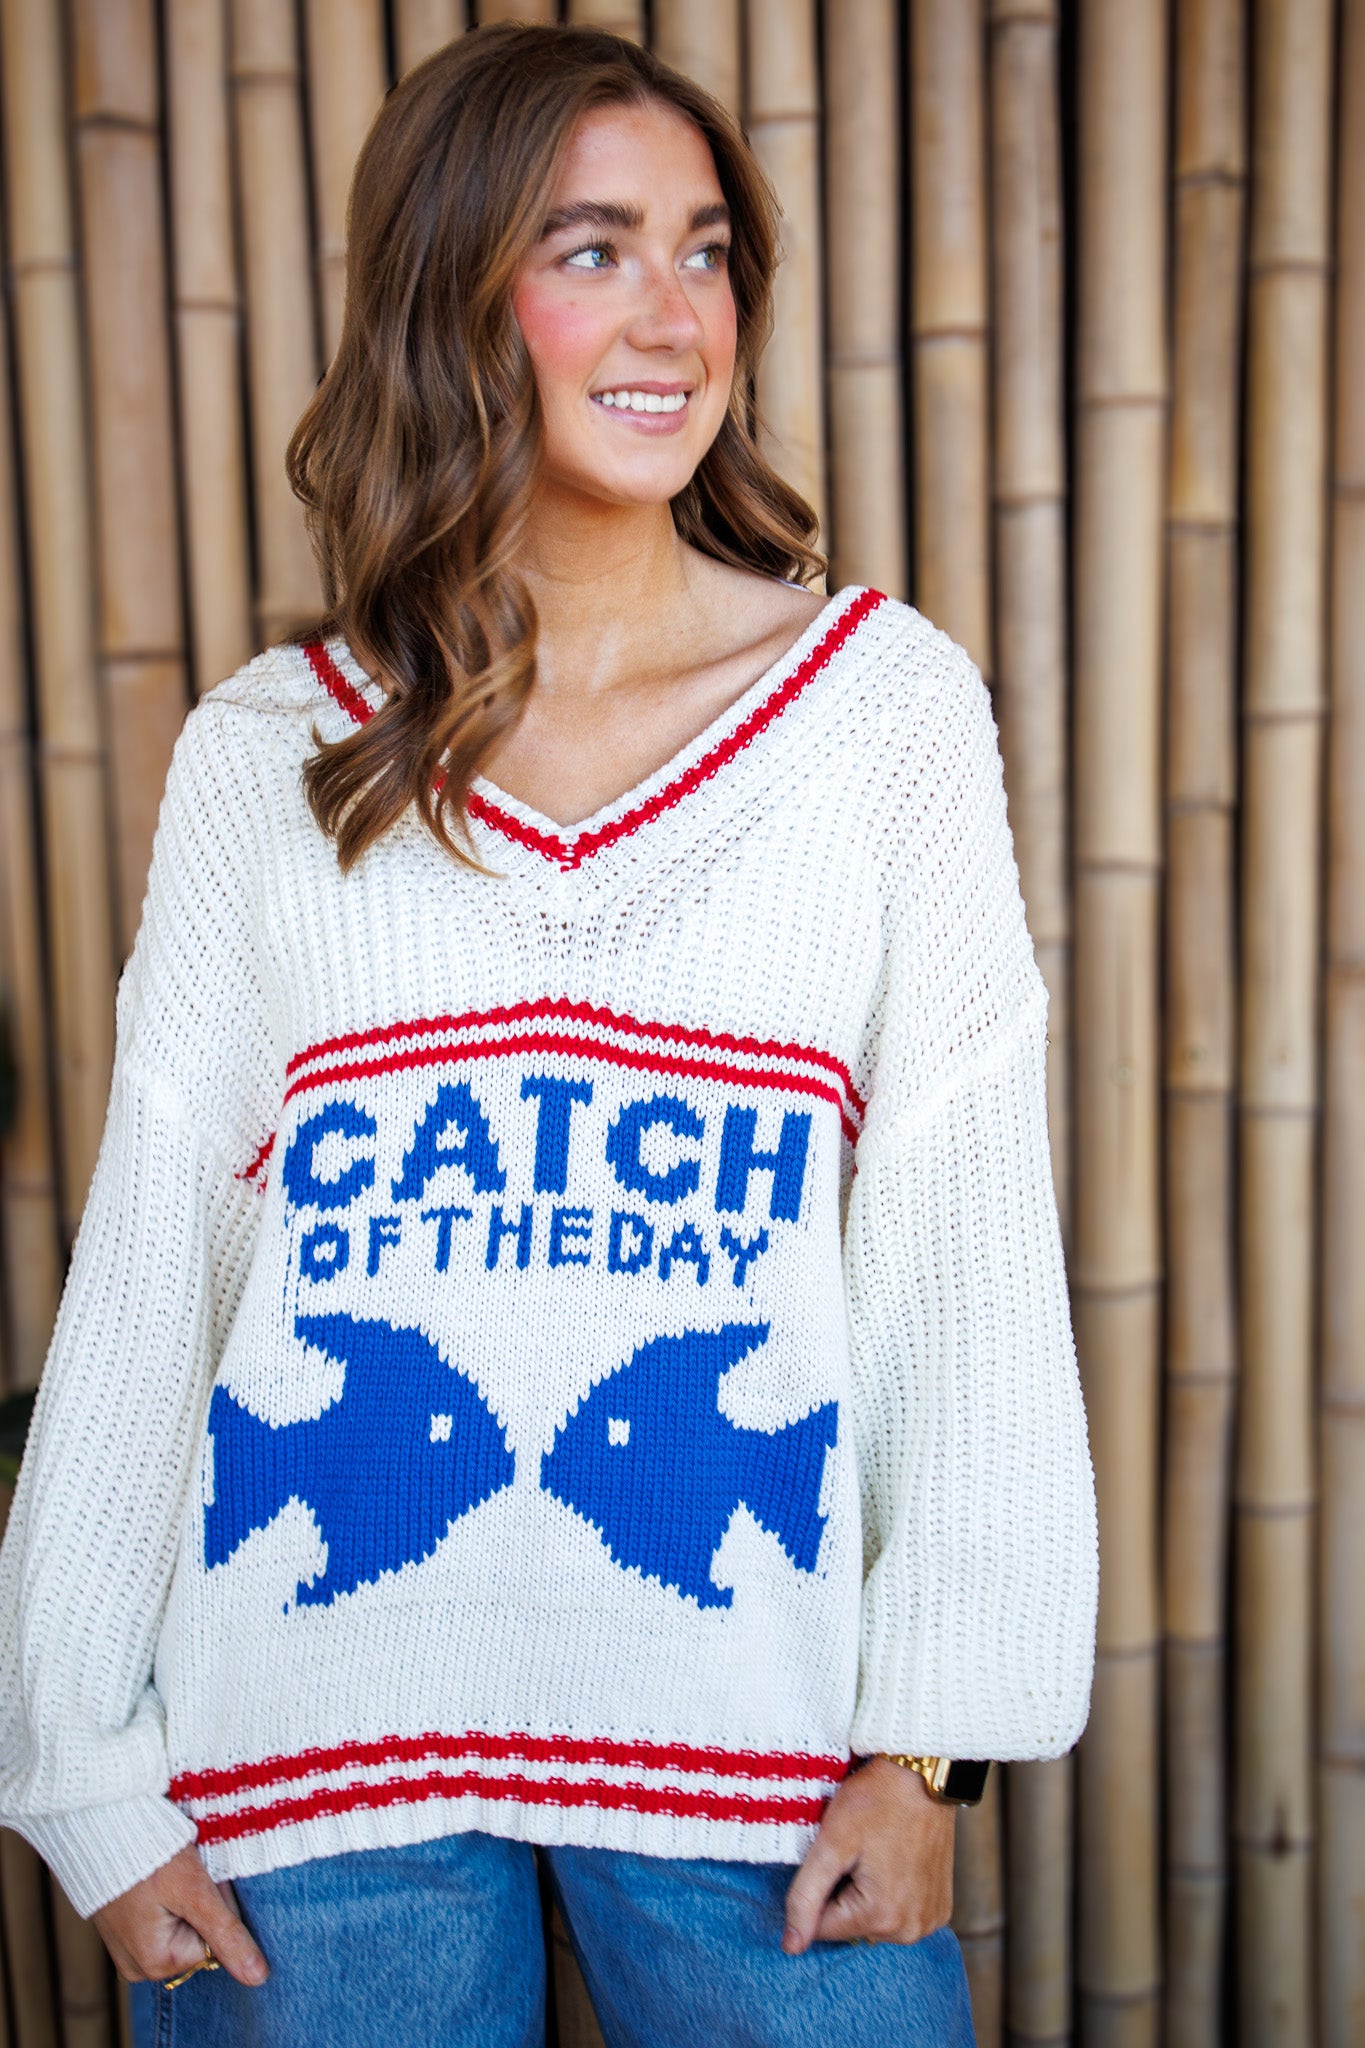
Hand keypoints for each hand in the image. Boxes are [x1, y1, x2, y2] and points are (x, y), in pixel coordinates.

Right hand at [93, 1844, 268, 1985]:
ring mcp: (128, 1950)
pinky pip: (162, 1920)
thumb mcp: (195, 1893)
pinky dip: (167, 1897)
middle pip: (198, 1937)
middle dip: (201, 1903)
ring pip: (182, 1926)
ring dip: (186, 1898)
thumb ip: (227, 1936)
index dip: (216, 1905)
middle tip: (181, 1874)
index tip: (197, 1880)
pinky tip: (155, 1879)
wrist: (102, 1826)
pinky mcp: (123, 1930)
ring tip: (166, 1874)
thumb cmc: (148, 1856)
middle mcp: (138, 1967)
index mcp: (155, 1965)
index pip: (216, 1941)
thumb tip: (258, 1978)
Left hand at [783, 1755, 955, 1952]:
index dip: (819, 1889)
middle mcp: (911, 1931)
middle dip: (844, 1894)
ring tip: (877, 1855)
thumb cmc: (875, 1801)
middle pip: (851, 1928)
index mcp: (881, 1917)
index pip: (824, 1927)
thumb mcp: (831, 1843)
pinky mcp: (940, 1910)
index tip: (837, 1855)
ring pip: (874, 1923)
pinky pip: (900, 1915)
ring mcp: (930, 1922)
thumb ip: (806, 1897)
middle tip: (858, 1852)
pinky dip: (891, 1895)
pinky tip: (895, 1862)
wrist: (923, 1776)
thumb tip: (791, 1947)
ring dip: (867, 1897)